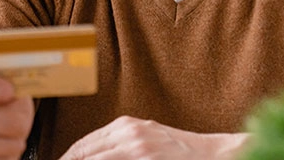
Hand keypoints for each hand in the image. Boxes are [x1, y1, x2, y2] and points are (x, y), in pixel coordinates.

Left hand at [59, 116, 249, 159]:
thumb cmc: (178, 152)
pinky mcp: (147, 156)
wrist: (214, 154)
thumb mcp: (144, 141)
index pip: (84, 145)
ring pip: (97, 158)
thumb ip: (118, 147)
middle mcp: (128, 132)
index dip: (69, 158)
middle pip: (86, 152)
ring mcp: (139, 146)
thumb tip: (88, 156)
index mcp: (124, 126)